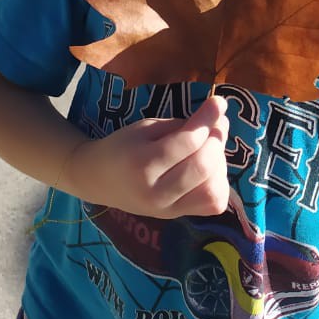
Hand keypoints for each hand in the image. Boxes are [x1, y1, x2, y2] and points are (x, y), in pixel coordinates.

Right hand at [66, 95, 229, 217]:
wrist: (98, 180)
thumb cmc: (123, 147)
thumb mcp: (144, 128)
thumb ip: (179, 125)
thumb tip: (217, 119)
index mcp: (142, 163)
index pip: (187, 141)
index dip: (208, 119)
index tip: (218, 102)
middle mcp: (156, 191)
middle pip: (203, 166)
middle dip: (217, 140)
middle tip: (218, 124)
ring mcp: (167, 209)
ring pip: (212, 190)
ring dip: (220, 164)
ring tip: (210, 148)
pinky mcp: (176, 216)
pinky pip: (212, 205)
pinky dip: (219, 185)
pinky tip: (211, 171)